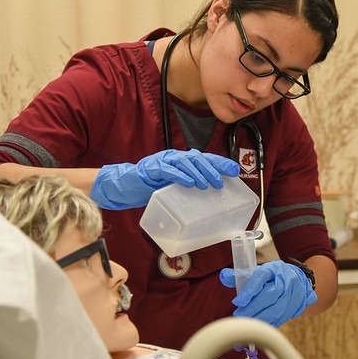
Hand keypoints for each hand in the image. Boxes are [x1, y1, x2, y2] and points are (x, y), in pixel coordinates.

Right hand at [90, 149, 239, 209]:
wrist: (123, 186)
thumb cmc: (149, 189)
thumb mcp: (173, 189)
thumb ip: (187, 190)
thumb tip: (210, 201)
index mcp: (181, 161)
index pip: (204, 159)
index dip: (220, 163)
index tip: (235, 170)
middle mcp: (174, 157)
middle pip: (198, 158)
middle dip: (212, 168)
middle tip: (221, 182)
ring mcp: (162, 161)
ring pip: (185, 161)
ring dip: (198, 173)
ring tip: (207, 184)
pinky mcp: (151, 169)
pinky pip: (168, 169)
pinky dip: (179, 175)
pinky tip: (188, 182)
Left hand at [219, 260, 317, 327]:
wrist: (300, 282)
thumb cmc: (273, 277)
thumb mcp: (259, 272)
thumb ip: (240, 275)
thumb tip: (223, 276)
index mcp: (273, 269)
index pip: (261, 277)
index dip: (249, 290)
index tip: (237, 301)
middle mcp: (285, 281)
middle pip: (269, 296)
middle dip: (252, 308)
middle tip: (238, 315)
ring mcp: (291, 296)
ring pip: (276, 310)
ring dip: (259, 319)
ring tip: (246, 323)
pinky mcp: (293, 309)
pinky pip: (280, 320)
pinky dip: (267, 325)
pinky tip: (257, 329)